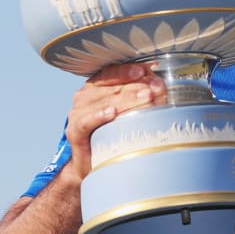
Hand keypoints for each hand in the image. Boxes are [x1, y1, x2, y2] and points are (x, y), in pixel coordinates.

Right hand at [63, 62, 166, 179]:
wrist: (94, 163)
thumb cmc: (113, 133)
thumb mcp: (130, 111)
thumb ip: (141, 95)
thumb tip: (160, 84)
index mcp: (97, 86)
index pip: (112, 72)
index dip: (129, 70)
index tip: (146, 70)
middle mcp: (85, 96)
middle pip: (112, 87)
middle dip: (136, 86)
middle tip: (155, 89)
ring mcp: (78, 113)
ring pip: (102, 101)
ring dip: (125, 99)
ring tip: (145, 98)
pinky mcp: (74, 131)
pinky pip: (85, 121)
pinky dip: (98, 115)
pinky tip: (111, 113)